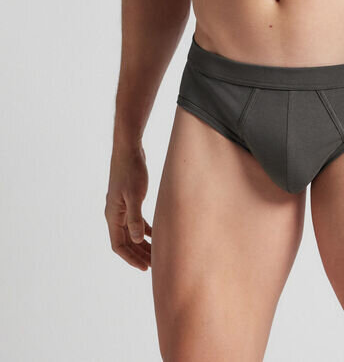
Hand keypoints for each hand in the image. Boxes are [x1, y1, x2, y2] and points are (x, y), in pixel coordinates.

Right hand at [105, 141, 151, 270]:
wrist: (128, 149)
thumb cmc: (130, 170)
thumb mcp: (134, 195)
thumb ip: (135, 218)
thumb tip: (138, 239)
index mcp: (113, 215)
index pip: (119, 245)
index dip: (131, 258)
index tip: (145, 268)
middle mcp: (115, 214)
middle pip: (125, 241)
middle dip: (138, 254)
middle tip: (153, 266)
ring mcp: (121, 207)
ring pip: (131, 232)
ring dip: (142, 243)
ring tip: (156, 254)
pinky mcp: (129, 199)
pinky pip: (136, 220)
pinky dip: (145, 229)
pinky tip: (156, 234)